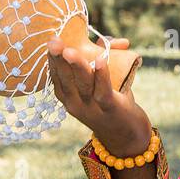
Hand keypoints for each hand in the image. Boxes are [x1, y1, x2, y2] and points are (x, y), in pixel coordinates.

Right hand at [46, 36, 152, 155]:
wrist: (127, 137)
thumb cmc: (112, 105)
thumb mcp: (103, 84)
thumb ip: (105, 60)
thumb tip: (115, 40)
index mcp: (69, 97)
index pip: (56, 77)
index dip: (53, 59)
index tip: (51, 40)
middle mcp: (75, 104)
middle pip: (65, 80)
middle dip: (59, 60)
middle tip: (54, 42)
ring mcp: (91, 108)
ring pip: (82, 85)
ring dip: (76, 67)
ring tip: (71, 51)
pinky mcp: (110, 108)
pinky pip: (103, 91)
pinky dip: (102, 75)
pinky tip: (101, 60)